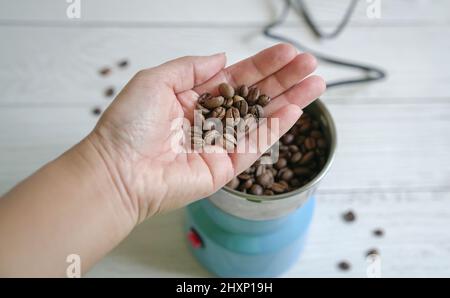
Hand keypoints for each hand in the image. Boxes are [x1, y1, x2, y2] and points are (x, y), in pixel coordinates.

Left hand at [87, 43, 324, 222]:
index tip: (286, 52)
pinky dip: (275, 127)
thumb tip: (223, 58)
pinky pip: (254, 145)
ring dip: (290, 101)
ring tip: (316, 83)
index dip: (261, 65)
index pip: (236, 78)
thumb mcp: (156, 80)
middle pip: (254, 96)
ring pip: (261, 119)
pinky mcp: (224, 168)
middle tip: (310, 64)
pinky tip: (296, 109)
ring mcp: (219, 145)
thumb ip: (191, 67)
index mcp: (193, 99)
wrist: (117, 170)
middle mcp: (210, 120)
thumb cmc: (128, 125)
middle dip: (283, 80)